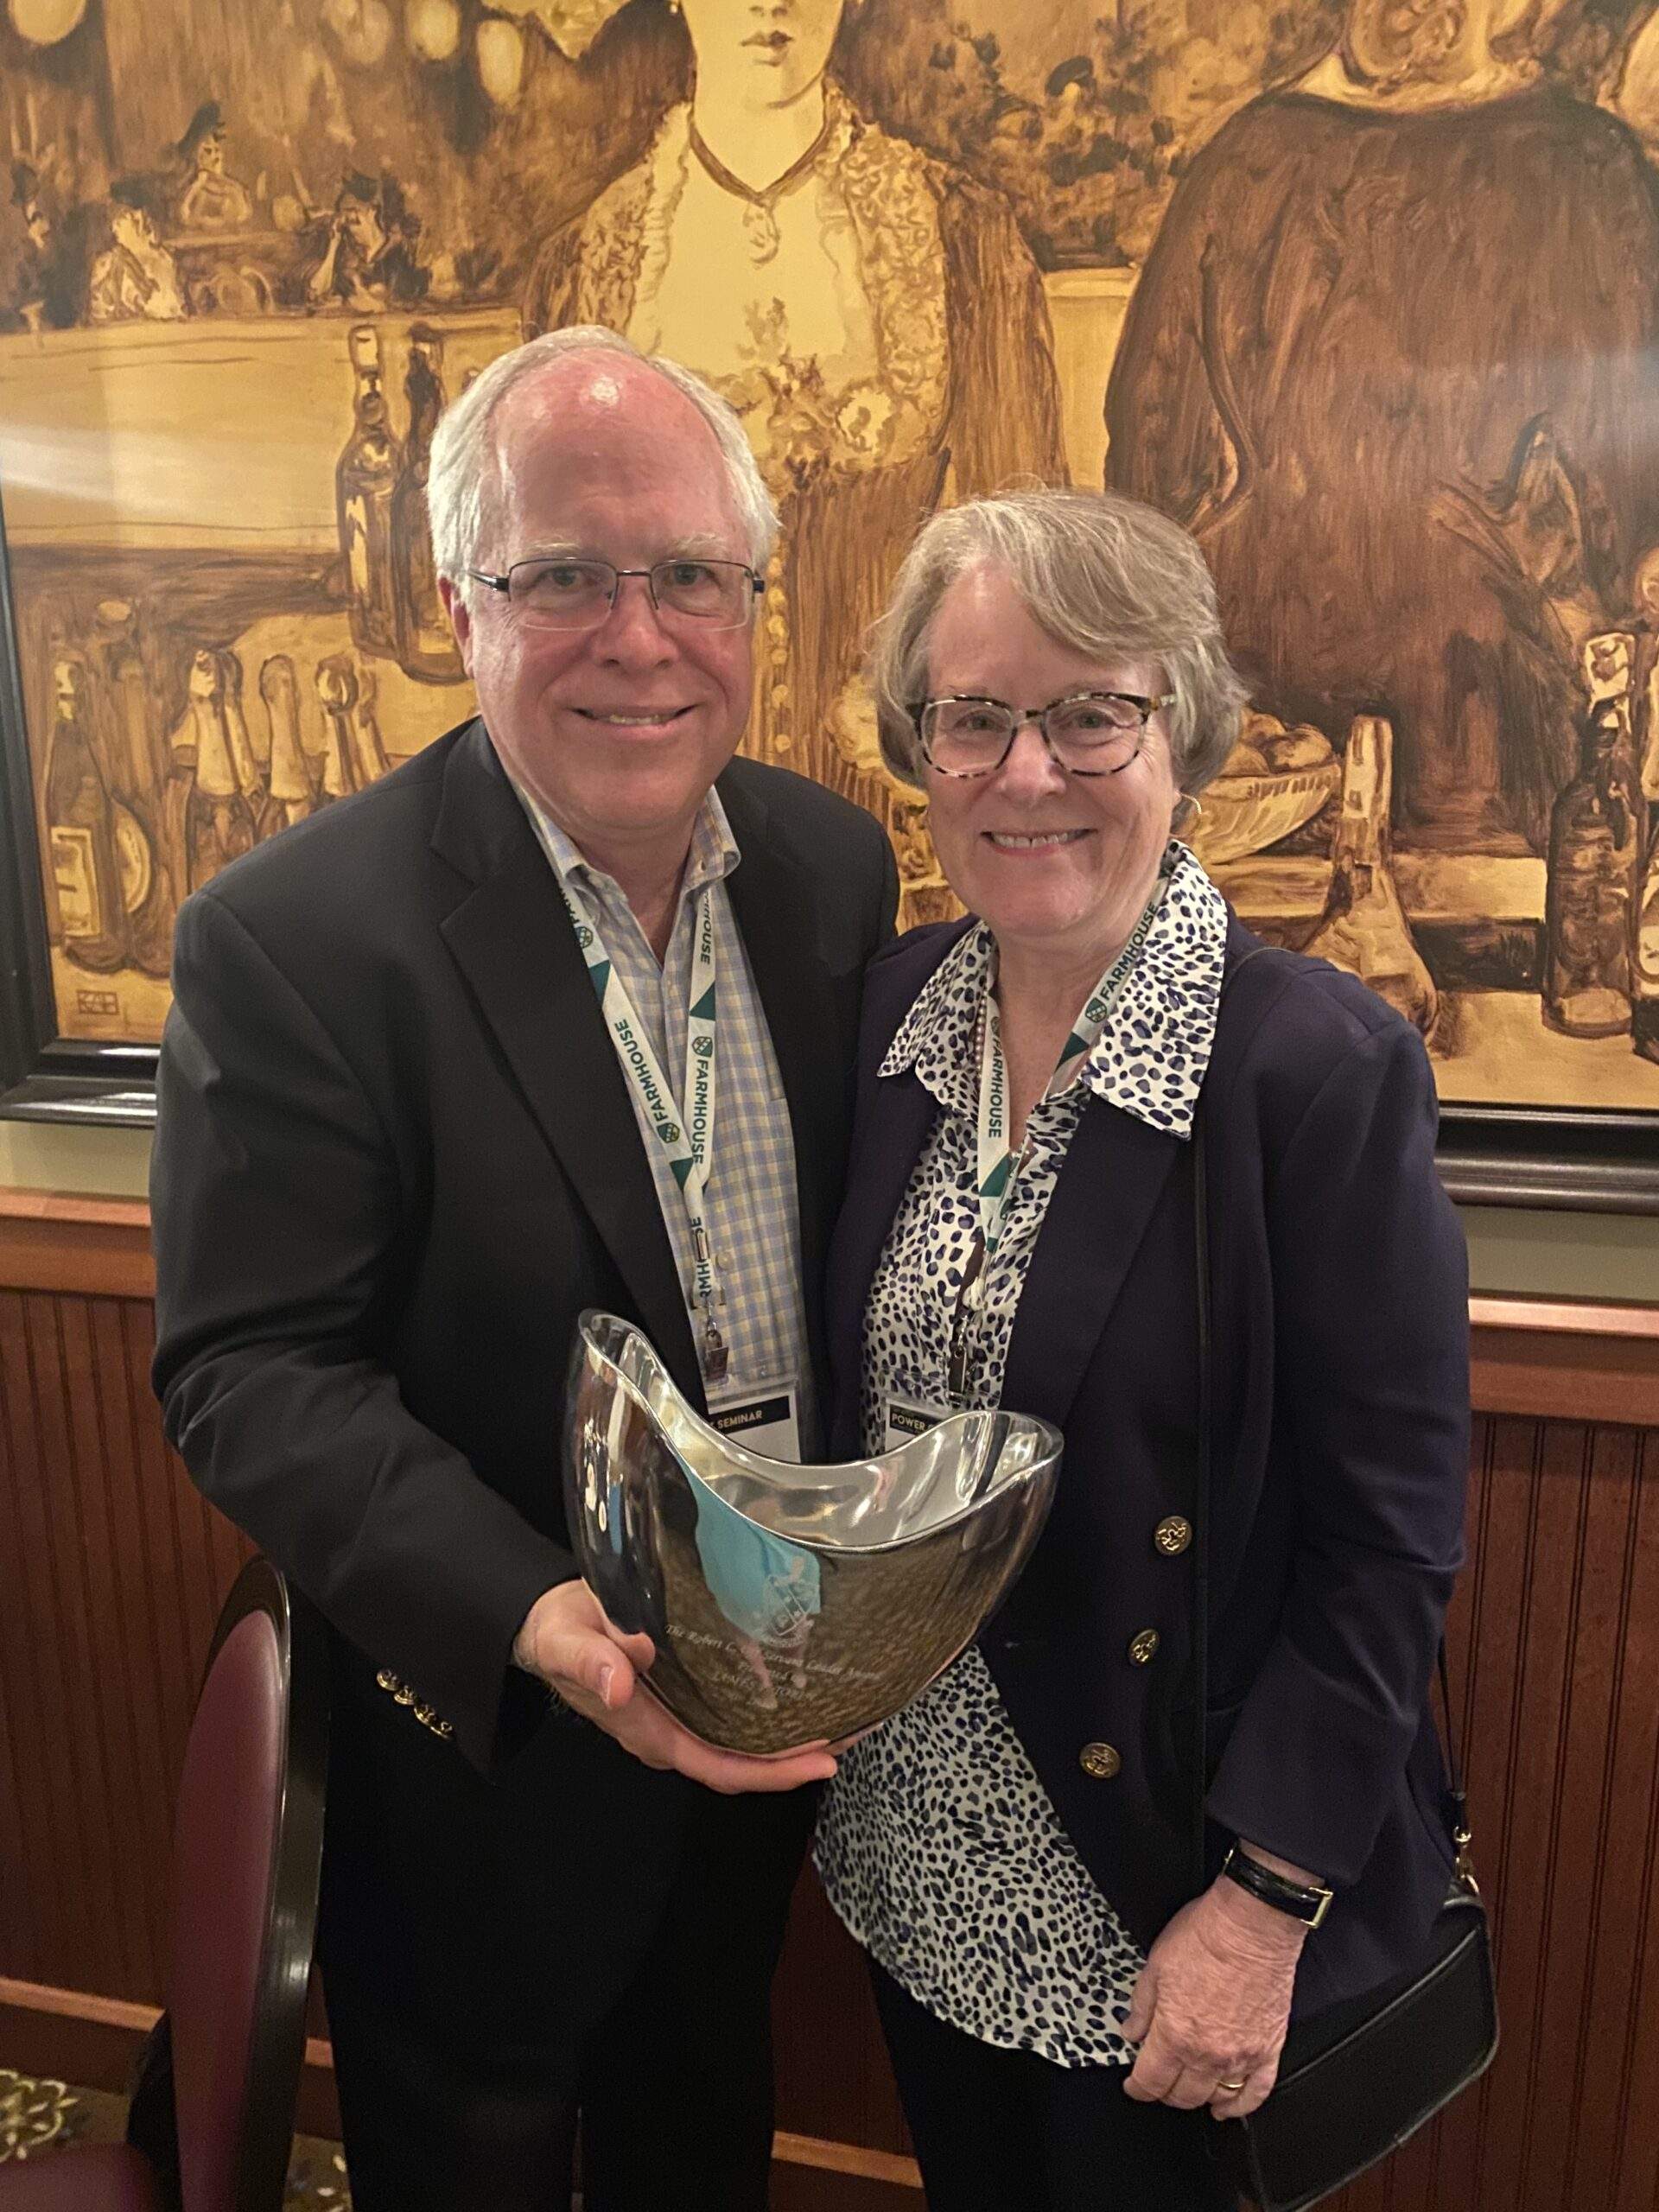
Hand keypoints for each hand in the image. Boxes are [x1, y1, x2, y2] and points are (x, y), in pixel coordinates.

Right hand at [512, 1579, 836, 1795]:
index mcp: (651, 1732)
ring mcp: (683, 1714)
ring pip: (745, 1737)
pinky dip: (774, 1703)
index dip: (771, 1771)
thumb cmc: (558, 1633)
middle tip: (855, 1733)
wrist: (546, 1621)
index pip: (719, 1766)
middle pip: (744, 1760)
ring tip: (847, 1712)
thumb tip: (622, 1679)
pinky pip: (737, 1708)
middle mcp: (674, 1732)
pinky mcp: (689, 1689)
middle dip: (798, 1756)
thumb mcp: (566, 1642)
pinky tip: (807, 1683)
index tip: (820, 1761)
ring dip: (794, 1732)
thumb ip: (591, 1660)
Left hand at [1122, 1865, 1305, 2118]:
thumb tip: (1131, 2031)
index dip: (1136, 2087)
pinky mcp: (1268, 2050)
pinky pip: (1256, 2093)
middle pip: (1181, 2096)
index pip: (1149, 2081)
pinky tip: (1228, 2105)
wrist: (1252, 1923)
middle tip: (1159, 2079)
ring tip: (1188, 2088)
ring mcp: (1240, 2056)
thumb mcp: (1156, 1965)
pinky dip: (1240, 2105)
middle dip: (1164, 2091)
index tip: (1133, 2084)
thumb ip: (1141, 2006)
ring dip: (1197, 2098)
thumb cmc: (1207, 1936)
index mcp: (1175, 2033)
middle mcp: (1207, 2053)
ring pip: (1214, 2098)